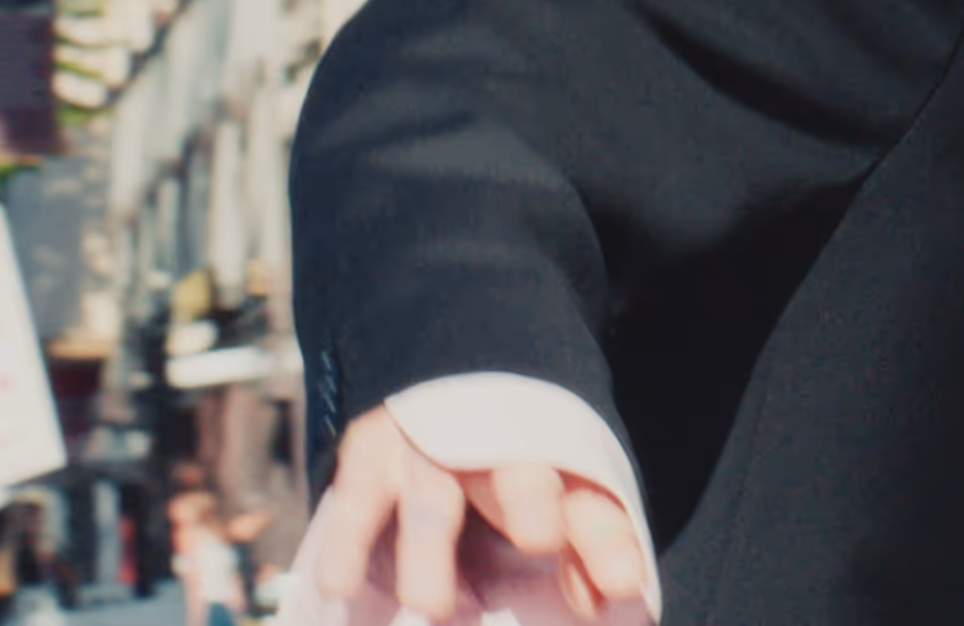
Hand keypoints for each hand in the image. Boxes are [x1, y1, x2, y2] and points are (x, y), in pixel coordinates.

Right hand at [312, 405, 652, 623]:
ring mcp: (430, 445)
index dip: (606, 544)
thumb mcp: (562, 490)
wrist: (447, 361)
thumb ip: (588, 546)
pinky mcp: (372, 451)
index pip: (592, 503)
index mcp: (557, 459)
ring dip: (431, 550)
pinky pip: (359, 498)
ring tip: (433, 607)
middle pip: (518, 476)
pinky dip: (348, 540)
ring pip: (432, 499)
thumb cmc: (513, 456)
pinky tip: (339, 585)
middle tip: (540, 538)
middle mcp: (496, 446)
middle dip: (530, 501)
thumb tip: (614, 598)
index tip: (623, 585)